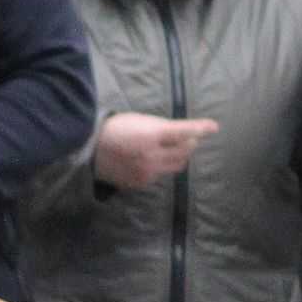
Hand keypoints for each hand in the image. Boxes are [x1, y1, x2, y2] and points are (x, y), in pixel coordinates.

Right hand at [92, 111, 215, 190]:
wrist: (88, 150)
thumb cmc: (114, 129)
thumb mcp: (138, 120)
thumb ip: (162, 126)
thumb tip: (185, 133)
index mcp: (151, 135)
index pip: (183, 132)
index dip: (199, 129)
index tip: (213, 127)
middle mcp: (152, 155)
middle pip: (185, 151)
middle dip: (189, 143)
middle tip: (185, 138)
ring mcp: (147, 171)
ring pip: (177, 165)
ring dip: (179, 156)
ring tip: (171, 150)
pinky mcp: (142, 182)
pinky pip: (162, 175)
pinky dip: (163, 166)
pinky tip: (152, 160)